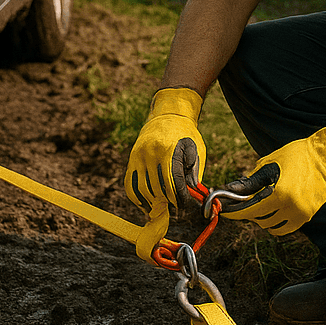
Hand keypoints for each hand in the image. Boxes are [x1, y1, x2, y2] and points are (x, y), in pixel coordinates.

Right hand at [125, 87, 205, 261]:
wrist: (167, 114)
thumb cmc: (185, 134)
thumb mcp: (195, 150)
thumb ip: (194, 174)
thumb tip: (192, 197)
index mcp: (168, 151)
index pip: (172, 185)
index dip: (179, 200)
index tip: (184, 206)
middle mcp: (150, 154)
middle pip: (157, 190)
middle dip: (167, 203)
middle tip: (174, 209)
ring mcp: (138, 157)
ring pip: (142, 190)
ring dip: (152, 204)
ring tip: (161, 209)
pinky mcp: (131, 160)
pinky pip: (130, 185)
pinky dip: (137, 199)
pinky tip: (146, 205)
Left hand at [222, 123, 325, 235]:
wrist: (324, 157)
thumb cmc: (295, 156)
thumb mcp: (268, 165)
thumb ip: (249, 183)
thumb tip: (228, 191)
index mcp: (279, 193)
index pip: (250, 210)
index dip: (235, 213)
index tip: (225, 212)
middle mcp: (290, 207)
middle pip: (260, 219)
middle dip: (249, 211)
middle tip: (246, 201)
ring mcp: (300, 214)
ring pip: (271, 226)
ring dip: (263, 217)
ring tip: (263, 202)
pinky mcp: (307, 216)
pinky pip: (284, 228)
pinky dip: (276, 223)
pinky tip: (273, 211)